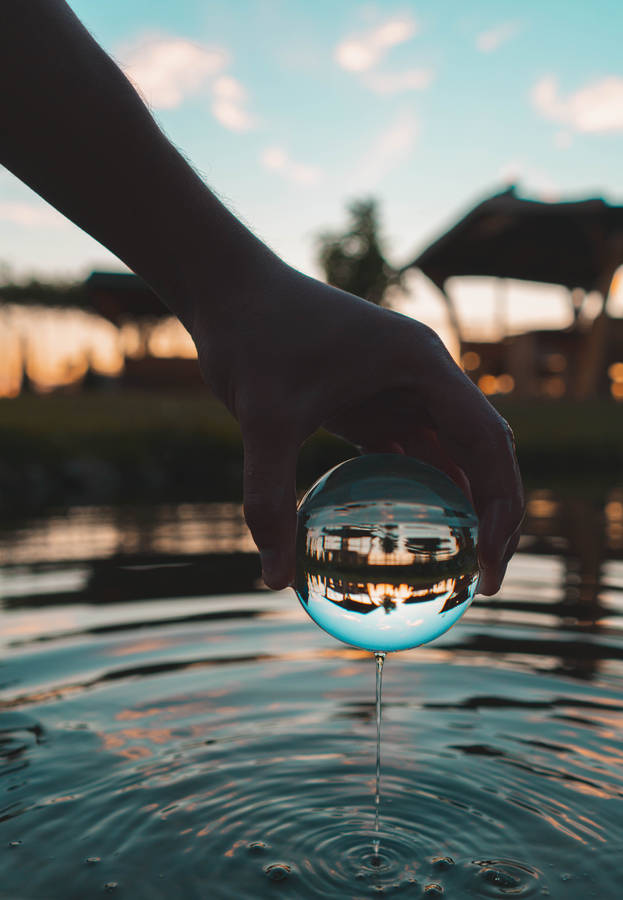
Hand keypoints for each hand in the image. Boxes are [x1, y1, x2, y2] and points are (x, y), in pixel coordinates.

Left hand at [192, 262, 523, 593]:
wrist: (227, 290)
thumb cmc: (253, 336)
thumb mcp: (264, 419)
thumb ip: (270, 497)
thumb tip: (274, 580)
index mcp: (423, 364)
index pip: (487, 442)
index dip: (501, 505)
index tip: (489, 564)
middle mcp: (424, 374)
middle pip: (482, 449)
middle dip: (492, 512)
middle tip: (484, 578)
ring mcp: (399, 386)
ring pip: (448, 452)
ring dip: (457, 503)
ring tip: (456, 564)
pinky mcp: (371, 398)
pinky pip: (408, 449)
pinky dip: (416, 488)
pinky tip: (409, 529)